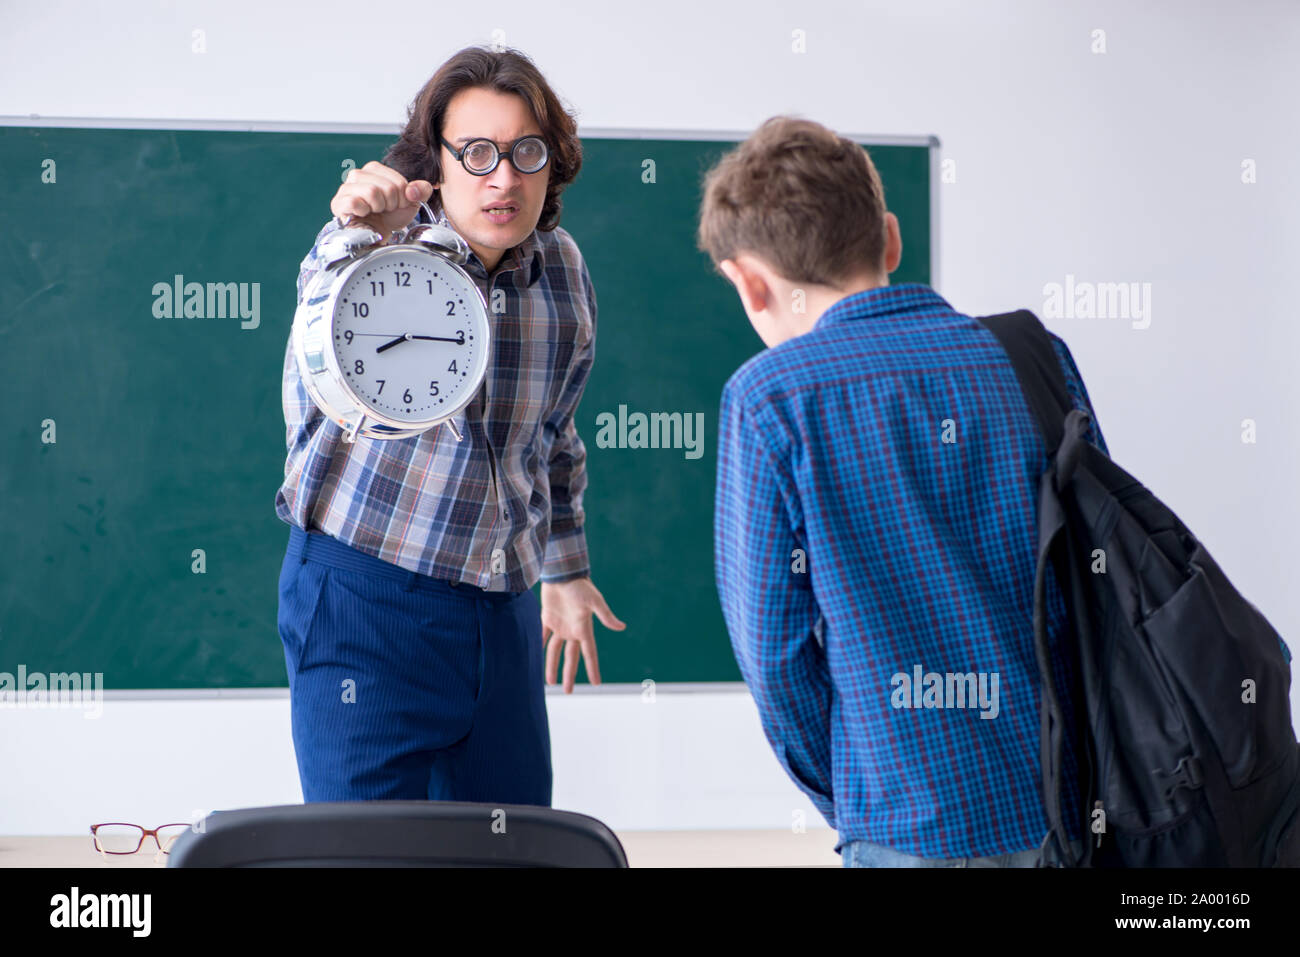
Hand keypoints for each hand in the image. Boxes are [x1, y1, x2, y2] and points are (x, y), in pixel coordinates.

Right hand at [330, 160, 434, 237]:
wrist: (376, 234)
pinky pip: (355, 202)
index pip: (399, 182)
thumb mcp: (411, 202)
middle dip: (391, 204)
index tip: (396, 204)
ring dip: (378, 207)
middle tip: (384, 210)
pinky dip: (363, 211)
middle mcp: (358, 174)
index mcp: (374, 169)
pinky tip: (363, 214)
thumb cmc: (390, 216)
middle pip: (387, 187)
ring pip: (372, 192)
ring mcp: (346, 188)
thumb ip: (421, 190)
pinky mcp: (338, 203)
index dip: (402, 198)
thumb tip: (413, 190)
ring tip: (374, 211)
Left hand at [540, 577, 626, 692]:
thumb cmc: (580, 586)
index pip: (590, 654)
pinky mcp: (548, 617)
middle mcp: (573, 630)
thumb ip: (605, 616)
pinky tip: (535, 655)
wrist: (564, 573)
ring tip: (550, 682)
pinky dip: (539, 644)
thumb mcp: (594, 601)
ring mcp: (560, 625)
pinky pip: (543, 635)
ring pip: (555, 650)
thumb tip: (622, 627)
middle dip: (569, 674)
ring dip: (552, 665)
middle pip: (571, 658)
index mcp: (584, 629)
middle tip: (568, 691)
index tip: (596, 684)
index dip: (593, 669)